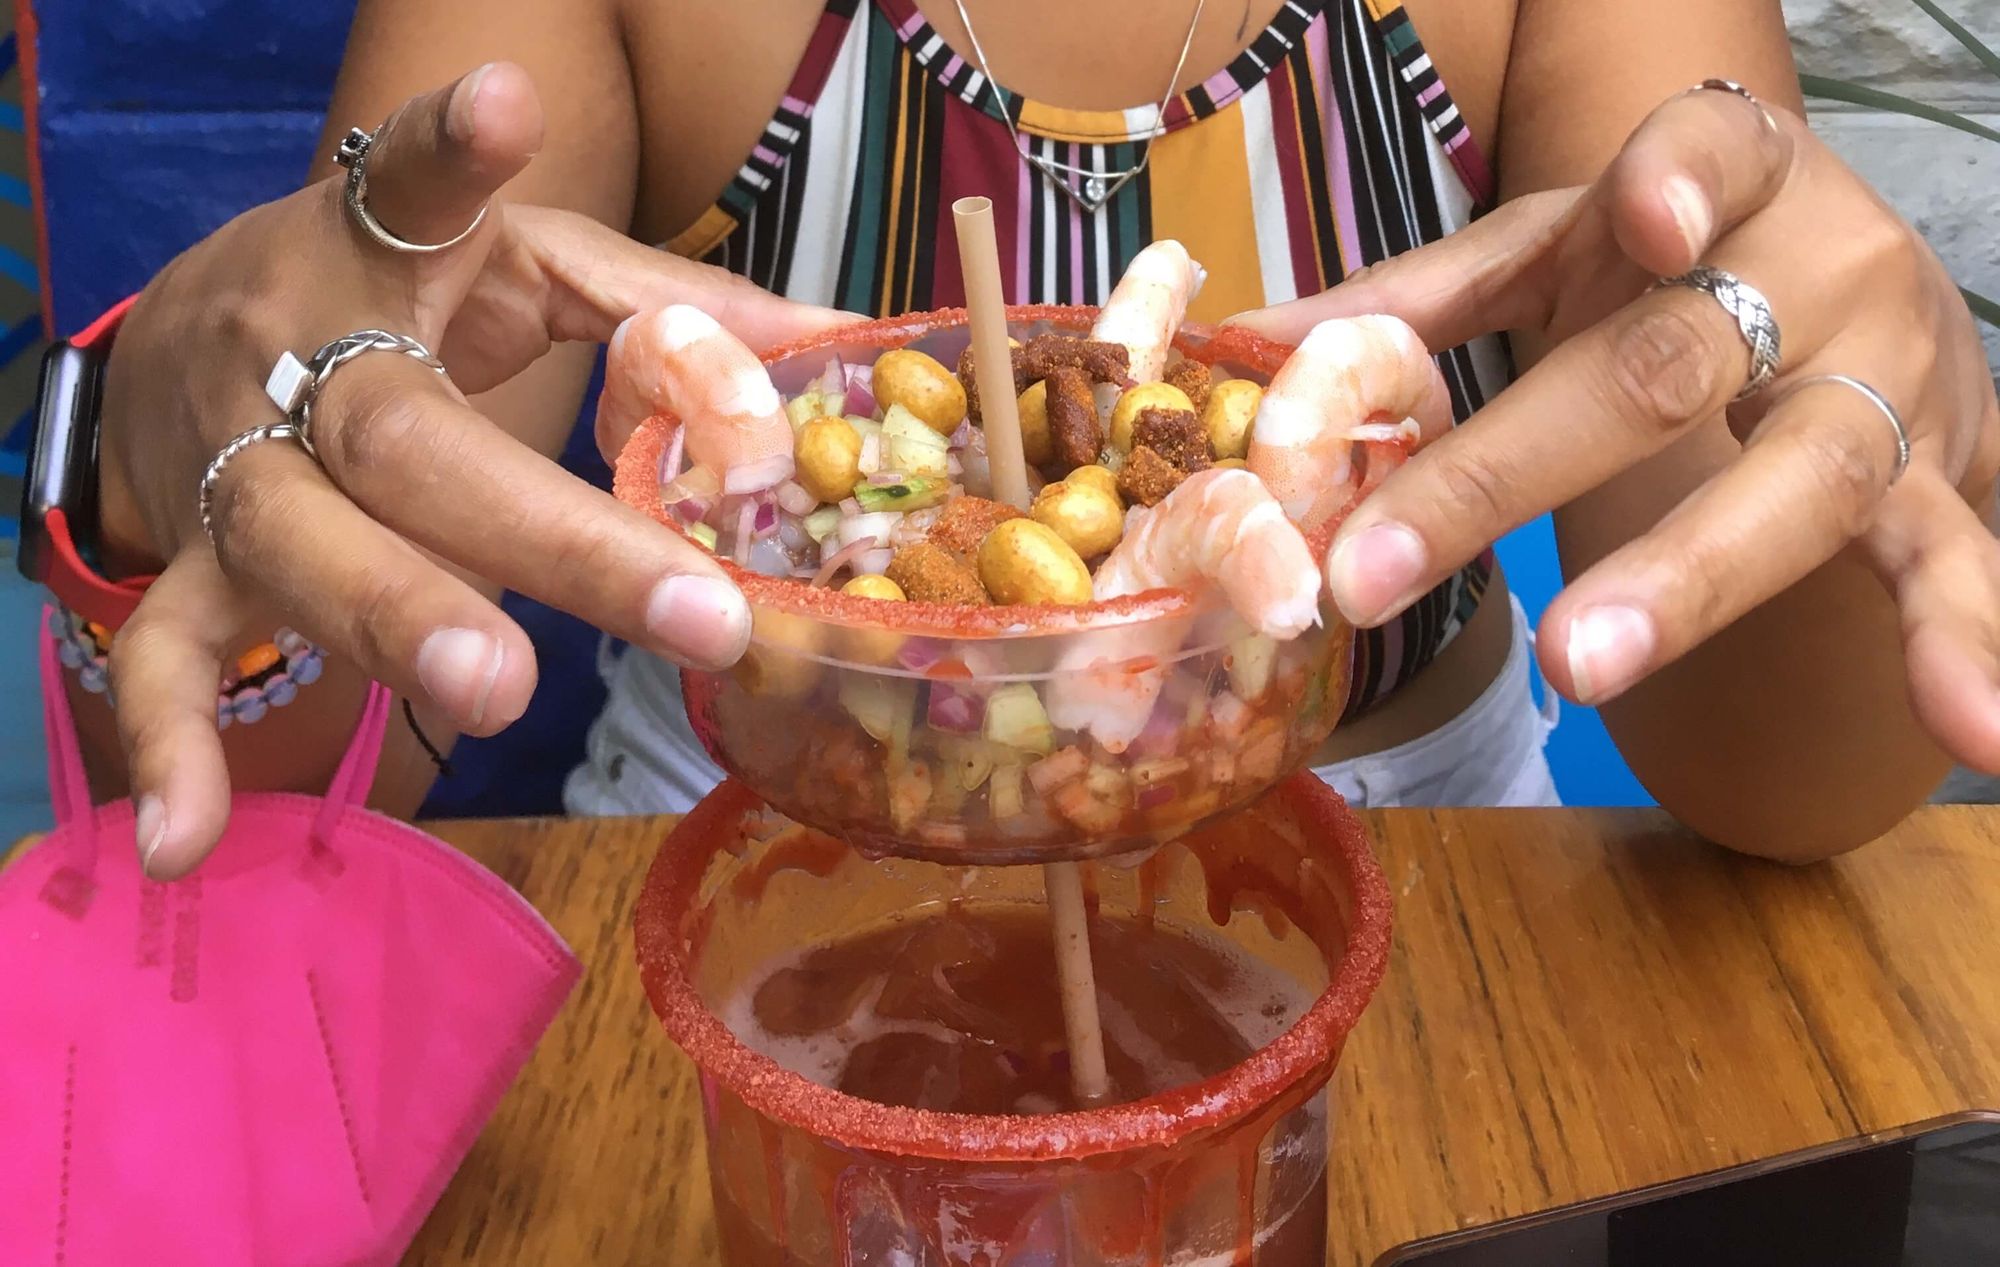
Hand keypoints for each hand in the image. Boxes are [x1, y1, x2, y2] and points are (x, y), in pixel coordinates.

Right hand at [100, 64, 848, 876]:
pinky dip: (177, 746)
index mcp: (375, 255)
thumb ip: (663, 309)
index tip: (510, 112)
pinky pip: (170, 655)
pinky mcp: (188, 561)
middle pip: (406, 440)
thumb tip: (843, 349)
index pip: (408, 191)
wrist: (184, 330)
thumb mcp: (513, 266)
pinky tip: (191, 843)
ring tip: (493, 693)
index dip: (452, 155)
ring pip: (295, 544)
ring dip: (392, 621)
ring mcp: (231, 468)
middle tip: (685, 609)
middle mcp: (294, 357)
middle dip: (542, 530)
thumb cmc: (391, 295)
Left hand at [1230, 86, 1999, 776]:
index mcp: (1719, 182)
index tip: (1641, 223)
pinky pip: (1957, 564)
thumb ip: (1420, 298)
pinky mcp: (1936, 480)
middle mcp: (1816, 273)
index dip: (1677, 183)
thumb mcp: (1554, 252)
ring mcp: (1886, 384)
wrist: (1849, 284)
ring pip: (1805, 475)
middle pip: (1667, 366)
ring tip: (1580, 666)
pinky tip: (1977, 733)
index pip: (1708, 154)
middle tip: (1378, 573)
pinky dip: (1967, 648)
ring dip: (1692, 576)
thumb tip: (1247, 346)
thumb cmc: (1668, 266)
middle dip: (1511, 474)